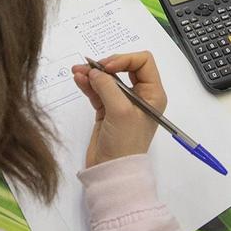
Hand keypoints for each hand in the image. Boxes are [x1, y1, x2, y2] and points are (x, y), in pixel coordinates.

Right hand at [71, 52, 164, 167]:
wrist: (112, 171)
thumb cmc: (125, 143)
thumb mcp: (120, 111)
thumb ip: (108, 86)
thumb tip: (93, 71)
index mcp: (153, 94)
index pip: (143, 62)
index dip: (125, 59)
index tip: (107, 69)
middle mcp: (140, 95)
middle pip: (124, 67)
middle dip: (106, 65)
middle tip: (90, 68)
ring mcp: (122, 103)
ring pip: (108, 79)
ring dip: (93, 73)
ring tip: (77, 71)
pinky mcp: (106, 110)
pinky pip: (97, 90)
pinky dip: (88, 83)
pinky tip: (78, 79)